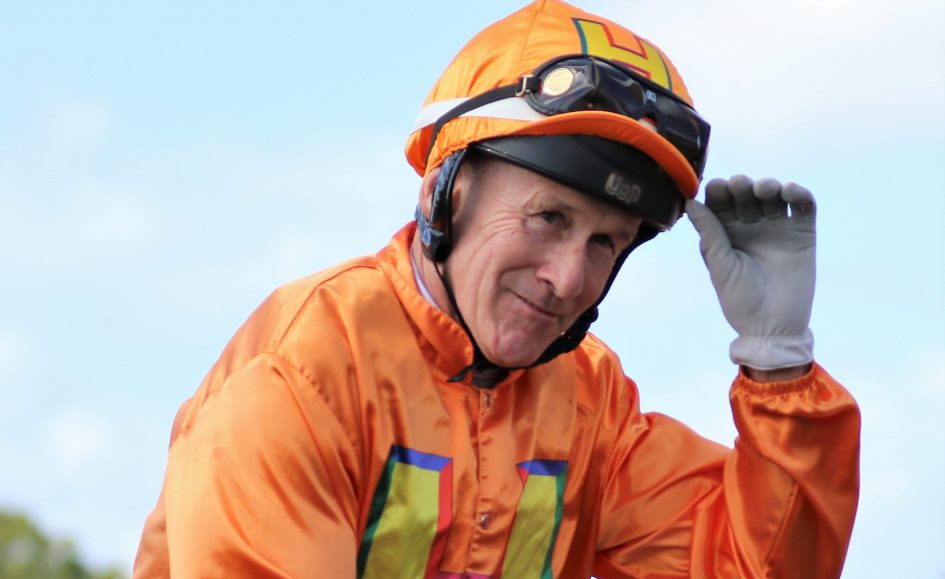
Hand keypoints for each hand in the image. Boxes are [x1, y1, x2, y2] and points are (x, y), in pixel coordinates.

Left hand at [686, 175, 815, 370]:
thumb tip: (690, 202)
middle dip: (742, 185)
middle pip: (745, 194)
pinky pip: (803, 206)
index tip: (716, 186)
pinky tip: (789, 192)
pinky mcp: (803, 234)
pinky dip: (798, 193)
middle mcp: (751, 226)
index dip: (718, 190)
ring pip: (774, 195)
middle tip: (740, 186)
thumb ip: (710, 233)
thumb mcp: (720, 265)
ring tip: (764, 190)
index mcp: (726, 233)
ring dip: (768, 185)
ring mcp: (778, 228)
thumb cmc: (740, 300)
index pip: (720, 202)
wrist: (773, 327)